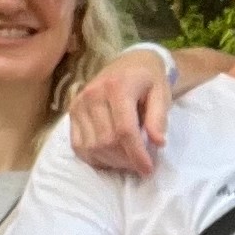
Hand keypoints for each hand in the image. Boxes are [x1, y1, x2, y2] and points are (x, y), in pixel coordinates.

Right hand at [68, 50, 171, 176]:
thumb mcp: (161, 93)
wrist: (129, 64)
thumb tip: (158, 142)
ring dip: (112, 161)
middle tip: (140, 163)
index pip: (124, 130)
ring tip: (128, 159)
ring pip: (92, 147)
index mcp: (118, 87)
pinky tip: (110, 157)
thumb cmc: (148, 80)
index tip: (148, 169)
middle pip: (107, 141)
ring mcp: (79, 104)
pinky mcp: (72, 112)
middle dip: (126, 160)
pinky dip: (95, 158)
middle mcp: (93, 94)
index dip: (136, 154)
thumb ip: (159, 117)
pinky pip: (78, 146)